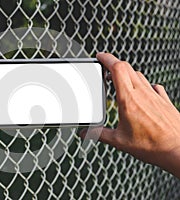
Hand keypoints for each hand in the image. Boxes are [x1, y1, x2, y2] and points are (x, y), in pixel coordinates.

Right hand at [82, 53, 179, 177]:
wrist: (177, 150)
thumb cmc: (152, 146)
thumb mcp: (120, 141)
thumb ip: (100, 134)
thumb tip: (86, 133)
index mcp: (129, 100)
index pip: (117, 69)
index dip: (107, 59)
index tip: (100, 57)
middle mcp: (142, 93)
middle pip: (127, 67)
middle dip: (114, 63)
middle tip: (106, 68)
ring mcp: (155, 95)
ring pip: (140, 75)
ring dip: (127, 73)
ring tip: (120, 80)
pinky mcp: (164, 101)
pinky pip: (153, 85)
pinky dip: (144, 83)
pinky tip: (143, 91)